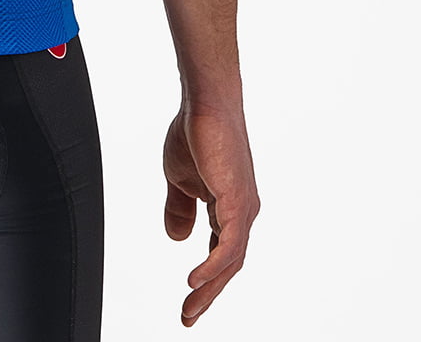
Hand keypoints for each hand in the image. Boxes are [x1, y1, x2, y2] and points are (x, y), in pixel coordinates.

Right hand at [162, 105, 259, 326]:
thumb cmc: (195, 132)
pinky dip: (212, 265)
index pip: (220, 252)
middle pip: (228, 264)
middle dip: (208, 294)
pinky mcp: (237, 201)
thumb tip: (178, 240)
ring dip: (209, 287)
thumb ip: (180, 209)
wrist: (205, 104)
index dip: (206, 279)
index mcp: (229, 207)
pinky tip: (195, 279)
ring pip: (230, 260)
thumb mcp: (180, 179)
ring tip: (190, 306)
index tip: (188, 302)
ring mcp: (242, 208)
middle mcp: (241, 212)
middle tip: (188, 316)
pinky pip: (229, 244)